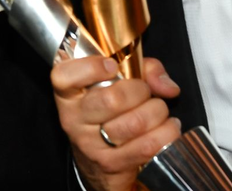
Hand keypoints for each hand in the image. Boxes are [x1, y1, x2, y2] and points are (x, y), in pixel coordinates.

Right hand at [52, 56, 182, 190]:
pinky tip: (167, 128)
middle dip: (141, 91)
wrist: (98, 163)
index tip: (112, 65)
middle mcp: (74, 119)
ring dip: (157, 113)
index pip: (64, 76)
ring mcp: (90, 145)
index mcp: (69, 94)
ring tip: (159, 111)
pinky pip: (147, 146)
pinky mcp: (110, 165)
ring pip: (134, 123)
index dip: (90, 67)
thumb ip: (144, 70)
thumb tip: (167, 87)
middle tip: (145, 92)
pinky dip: (166, 133)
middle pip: (111, 100)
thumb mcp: (120, 82)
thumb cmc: (110, 113)